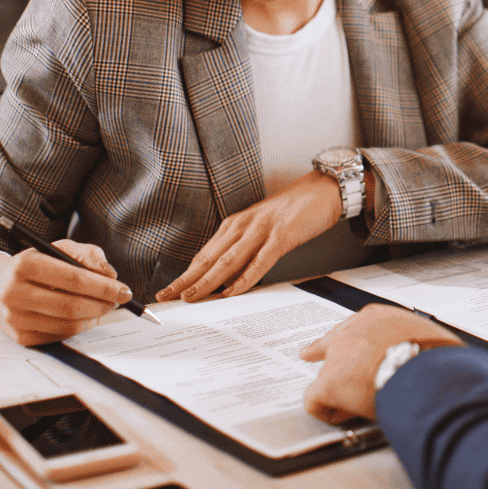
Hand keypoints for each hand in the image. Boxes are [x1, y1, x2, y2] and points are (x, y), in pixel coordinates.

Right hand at [0, 240, 132, 346]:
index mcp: (25, 264)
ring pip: (67, 325)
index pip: (73, 279)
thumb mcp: (58, 249)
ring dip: (93, 317)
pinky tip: (83, 317)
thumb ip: (88, 255)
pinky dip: (79, 327)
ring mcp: (15, 318)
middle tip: (117, 300)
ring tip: (102, 307)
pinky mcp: (20, 337)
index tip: (124, 290)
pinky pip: (59, 336)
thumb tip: (110, 274)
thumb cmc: (36, 265)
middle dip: (102, 304)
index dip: (103, 287)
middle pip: (71, 306)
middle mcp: (14, 292)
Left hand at [155, 171, 342, 303]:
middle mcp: (242, 226)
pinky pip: (260, 261)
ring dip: (207, 281)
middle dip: (185, 280)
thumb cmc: (292, 212)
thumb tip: (226, 277)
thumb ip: (243, 249)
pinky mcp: (281, 235)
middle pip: (208, 259)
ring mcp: (261, 230)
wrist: (322, 190)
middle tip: (165, 297)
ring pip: (227, 261)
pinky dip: (244, 278)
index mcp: (234, 225)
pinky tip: (232, 291)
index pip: (204, 255)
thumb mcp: (260, 229)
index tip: (168, 291)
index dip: (185, 275)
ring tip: (190, 298)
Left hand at [301, 305, 462, 423]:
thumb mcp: (430, 338)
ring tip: (354, 406)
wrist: (426, 372)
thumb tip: (434, 356)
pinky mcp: (329, 383)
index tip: (348, 343)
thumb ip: (419, 343)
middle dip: (322, 351)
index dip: (352, 339)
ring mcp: (338, 357)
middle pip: (330, 343)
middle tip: (309, 353)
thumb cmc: (436, 357)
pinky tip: (339, 416)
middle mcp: (353, 331)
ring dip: (339, 390)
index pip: (356, 326)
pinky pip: (315, 400)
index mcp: (378, 318)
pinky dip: (326, 411)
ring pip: (328, 376)